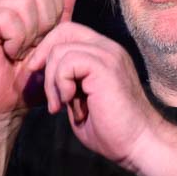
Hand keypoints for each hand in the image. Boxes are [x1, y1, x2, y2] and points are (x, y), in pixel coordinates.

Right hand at [0, 0, 78, 119]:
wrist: (3, 108)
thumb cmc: (27, 81)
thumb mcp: (53, 42)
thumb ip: (62, 12)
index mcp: (18, 0)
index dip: (56, 10)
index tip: (46, 38)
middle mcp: (0, 1)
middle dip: (46, 21)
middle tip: (34, 46)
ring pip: (25, 1)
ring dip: (31, 33)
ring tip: (21, 51)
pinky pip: (9, 18)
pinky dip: (17, 40)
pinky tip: (9, 53)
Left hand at [27, 21, 162, 168]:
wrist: (138, 144)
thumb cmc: (111, 131)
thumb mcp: (79, 102)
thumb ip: (65, 84)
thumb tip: (42, 75)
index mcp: (103, 54)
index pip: (68, 32)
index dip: (47, 50)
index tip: (38, 75)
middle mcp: (108, 49)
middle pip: (64, 31)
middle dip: (43, 58)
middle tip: (47, 91)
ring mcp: (109, 55)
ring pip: (61, 49)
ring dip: (52, 81)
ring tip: (61, 105)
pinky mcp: (106, 67)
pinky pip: (68, 62)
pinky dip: (61, 84)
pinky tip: (70, 102)